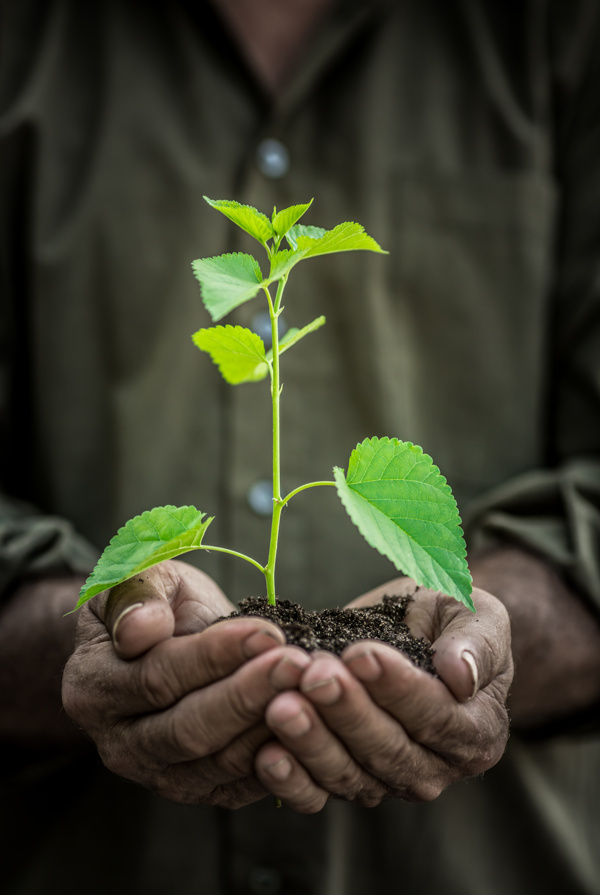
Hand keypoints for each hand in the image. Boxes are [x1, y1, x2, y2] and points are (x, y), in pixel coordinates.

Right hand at [62, 560, 310, 806]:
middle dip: (248, 696)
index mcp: (94, 686)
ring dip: (270, 726)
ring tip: (311, 688)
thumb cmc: (158, 602)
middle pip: (189, 730)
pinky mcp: (199, 789)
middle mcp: (119, 742)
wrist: (168, 640)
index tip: (265, 632)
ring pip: (218, 763)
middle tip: (297, 664)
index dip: (214, 656)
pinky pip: (240, 786)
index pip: (157, 677)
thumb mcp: (142, 576)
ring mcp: (158, 774)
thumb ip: (137, 595)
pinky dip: (279, 759)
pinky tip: (311, 724)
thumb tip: (142, 629)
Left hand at [255, 578, 512, 812]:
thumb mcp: (475, 615)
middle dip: (347, 712)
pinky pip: (317, 791)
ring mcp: (388, 779)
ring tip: (281, 706)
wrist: (417, 632)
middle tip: (314, 676)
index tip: (362, 655)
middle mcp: (436, 767)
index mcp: (476, 730)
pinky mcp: (346, 781)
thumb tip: (462, 676)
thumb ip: (474, 644)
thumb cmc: (450, 621)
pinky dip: (290, 778)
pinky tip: (266, 755)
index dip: (398, 689)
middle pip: (388, 749)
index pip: (436, 717)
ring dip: (312, 742)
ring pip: (349, 773)